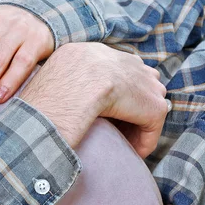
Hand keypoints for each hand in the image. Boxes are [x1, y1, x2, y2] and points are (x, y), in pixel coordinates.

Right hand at [17, 42, 167, 156]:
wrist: (71, 88)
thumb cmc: (52, 86)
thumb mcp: (58, 70)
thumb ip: (71, 76)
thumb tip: (65, 91)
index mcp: (102, 53)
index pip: (119, 69)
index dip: (116, 91)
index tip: (104, 110)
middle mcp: (129, 63)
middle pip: (140, 84)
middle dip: (134, 105)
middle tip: (118, 129)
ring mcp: (144, 84)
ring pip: (147, 108)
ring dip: (137, 126)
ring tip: (123, 143)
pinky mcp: (152, 106)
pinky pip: (151, 129)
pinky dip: (143, 143)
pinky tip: (130, 152)